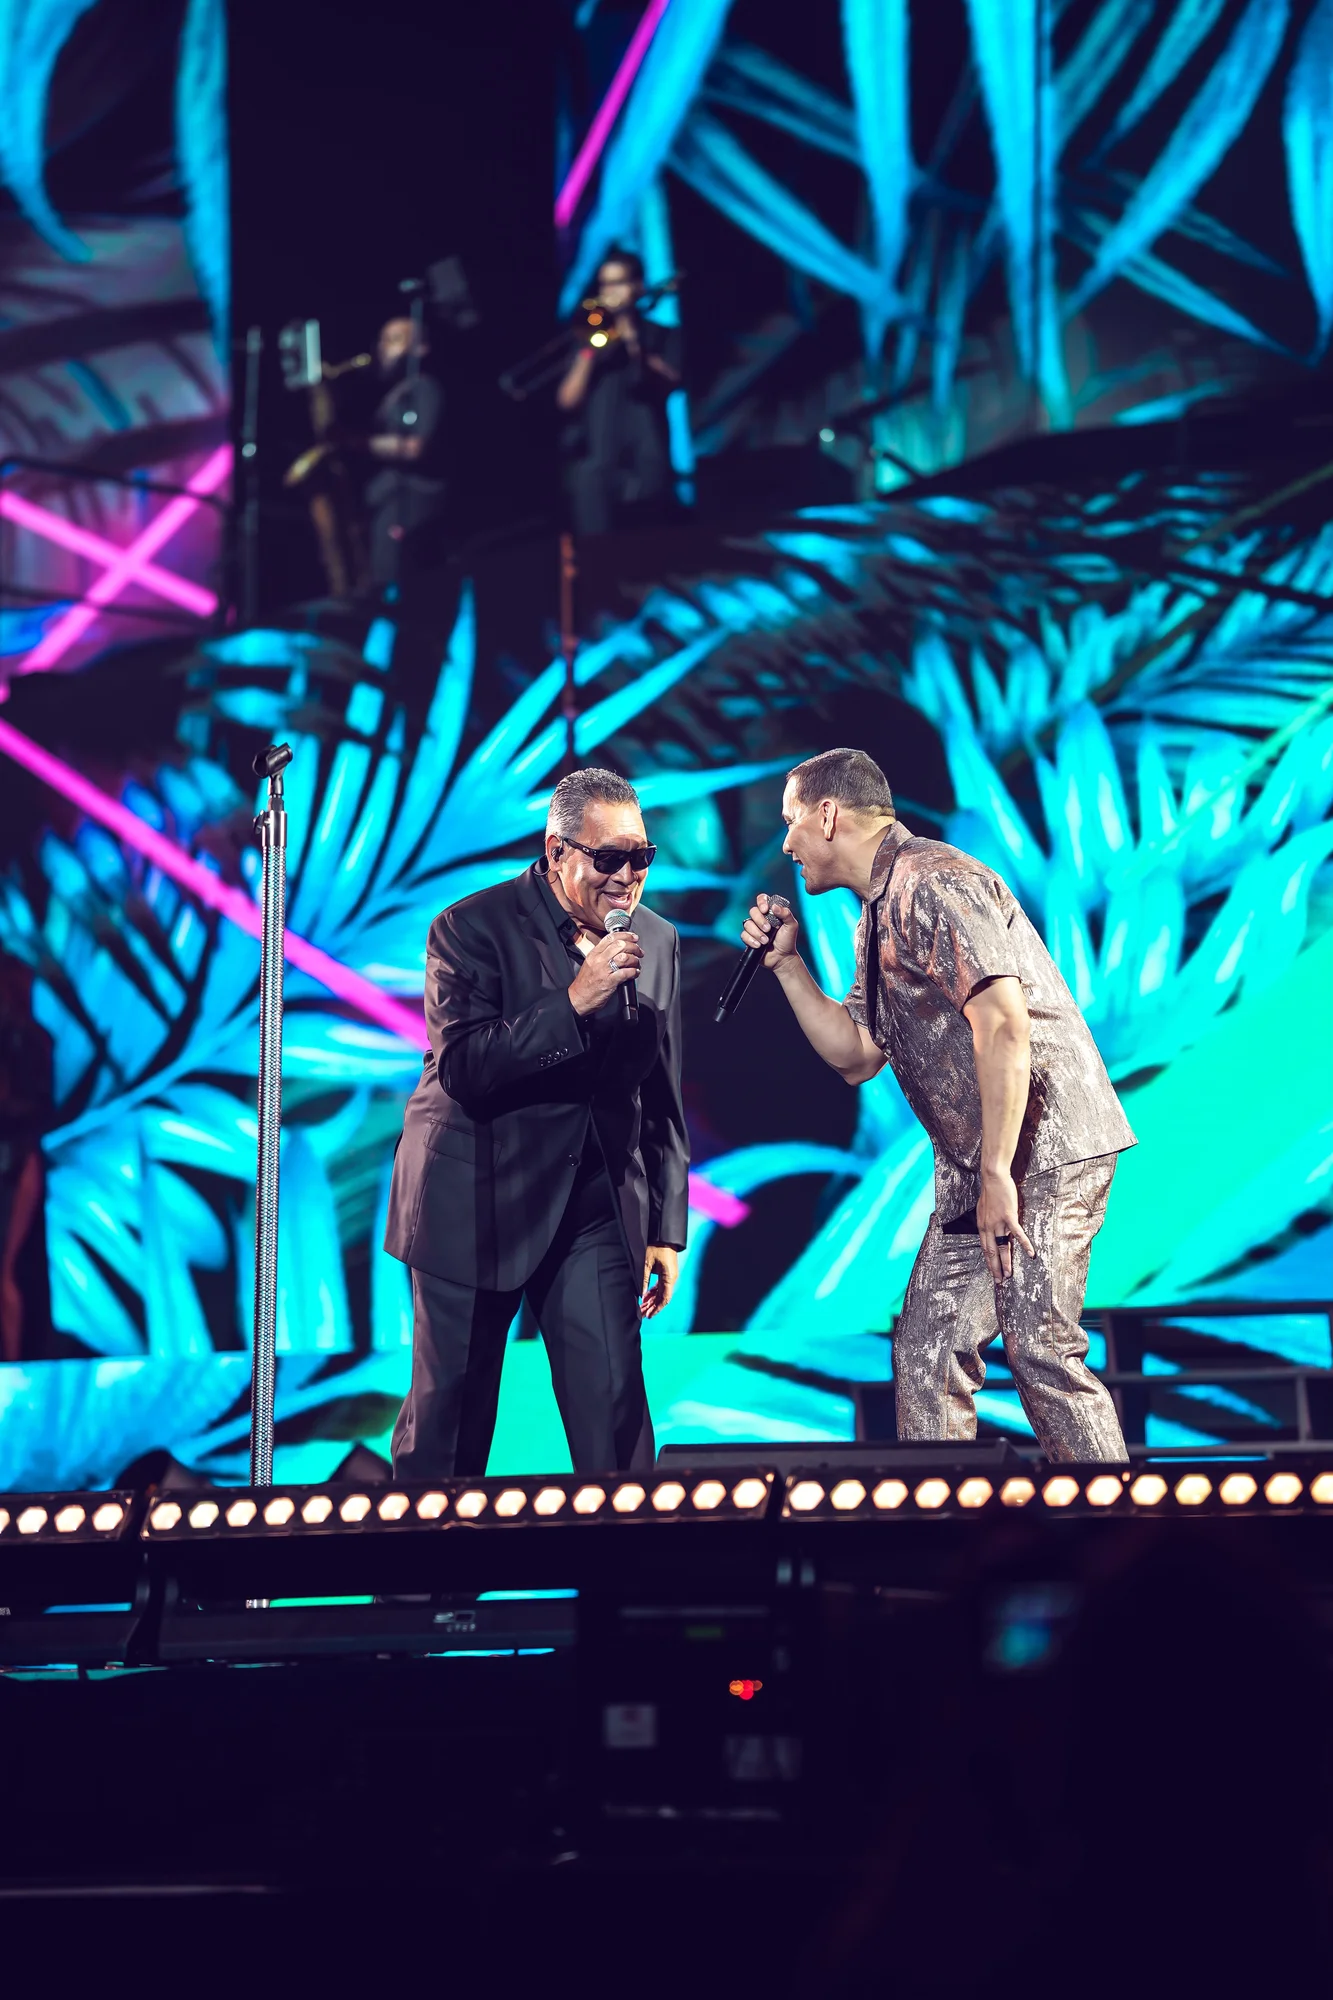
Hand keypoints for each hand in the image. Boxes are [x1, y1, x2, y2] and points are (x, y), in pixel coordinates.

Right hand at [568, 928, 642, 1015]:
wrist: (578, 998)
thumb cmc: (585, 983)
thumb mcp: (590, 963)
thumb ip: (602, 955)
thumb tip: (618, 949)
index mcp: (594, 954)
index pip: (611, 938)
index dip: (625, 935)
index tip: (633, 937)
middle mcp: (599, 960)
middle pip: (620, 945)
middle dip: (633, 947)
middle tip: (639, 951)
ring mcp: (604, 970)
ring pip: (624, 957)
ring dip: (634, 959)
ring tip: (637, 963)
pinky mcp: (609, 982)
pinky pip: (626, 973)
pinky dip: (634, 972)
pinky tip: (635, 973)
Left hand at [640, 1245, 677, 1318]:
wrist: (664, 1236)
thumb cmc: (656, 1247)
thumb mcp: (646, 1263)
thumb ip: (644, 1279)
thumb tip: (641, 1294)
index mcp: (669, 1278)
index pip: (664, 1298)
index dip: (657, 1308)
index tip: (649, 1315)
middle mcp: (671, 1278)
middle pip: (663, 1297)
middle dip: (653, 1307)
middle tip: (643, 1314)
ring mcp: (669, 1276)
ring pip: (661, 1293)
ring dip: (652, 1301)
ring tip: (643, 1308)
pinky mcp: (666, 1273)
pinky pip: (660, 1286)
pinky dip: (653, 1293)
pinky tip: (645, 1298)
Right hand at [740, 892, 797, 968]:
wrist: (782, 958)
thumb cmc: (788, 941)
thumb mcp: (792, 926)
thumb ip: (786, 914)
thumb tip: (774, 906)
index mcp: (771, 912)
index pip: (762, 899)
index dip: (761, 902)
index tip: (765, 910)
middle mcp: (761, 918)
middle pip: (753, 911)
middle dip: (760, 920)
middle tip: (768, 929)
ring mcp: (754, 928)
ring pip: (747, 924)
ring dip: (757, 933)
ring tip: (766, 941)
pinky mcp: (749, 938)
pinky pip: (743, 935)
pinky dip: (751, 940)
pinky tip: (759, 945)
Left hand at [975, 1168, 1034, 1282]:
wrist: (993, 1178)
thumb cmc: (990, 1192)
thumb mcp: (983, 1210)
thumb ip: (987, 1222)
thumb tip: (989, 1231)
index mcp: (982, 1226)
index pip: (985, 1248)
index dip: (989, 1262)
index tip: (993, 1272)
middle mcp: (988, 1227)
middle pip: (991, 1252)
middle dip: (995, 1267)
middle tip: (999, 1281)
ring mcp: (998, 1223)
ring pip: (1002, 1247)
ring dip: (1006, 1262)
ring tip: (1009, 1274)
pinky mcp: (1009, 1217)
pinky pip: (1017, 1234)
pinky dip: (1025, 1244)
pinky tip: (1031, 1253)